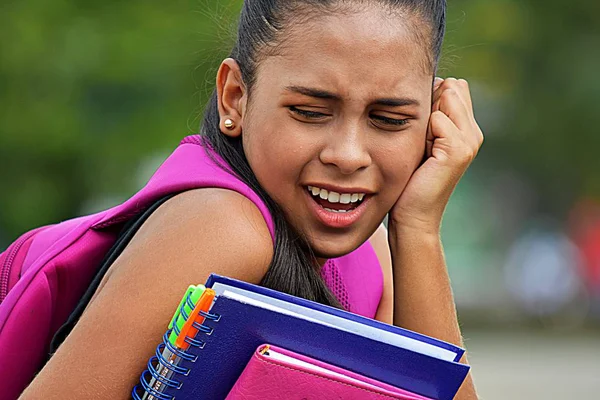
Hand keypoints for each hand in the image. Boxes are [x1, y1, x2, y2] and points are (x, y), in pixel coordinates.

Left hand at [389, 77, 483, 233]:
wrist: (412, 215)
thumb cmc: (410, 179)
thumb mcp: (420, 139)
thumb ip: (429, 114)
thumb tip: (429, 82)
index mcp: (466, 128)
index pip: (453, 86)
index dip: (429, 100)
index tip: (420, 133)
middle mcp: (473, 132)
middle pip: (450, 88)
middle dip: (428, 105)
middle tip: (420, 141)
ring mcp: (469, 141)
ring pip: (445, 98)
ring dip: (425, 118)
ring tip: (422, 148)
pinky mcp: (459, 150)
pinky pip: (437, 118)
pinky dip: (423, 132)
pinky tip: (423, 155)